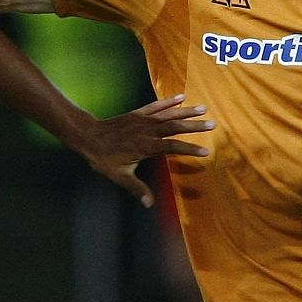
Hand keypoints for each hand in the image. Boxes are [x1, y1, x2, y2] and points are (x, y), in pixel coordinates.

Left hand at [77, 94, 213, 206]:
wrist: (89, 137)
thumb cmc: (104, 158)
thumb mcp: (120, 176)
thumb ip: (137, 189)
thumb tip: (149, 204)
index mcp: (146, 146)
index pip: (172, 146)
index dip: (189, 148)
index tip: (205, 151)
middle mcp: (147, 131)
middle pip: (175, 127)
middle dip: (194, 126)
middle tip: (213, 124)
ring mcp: (143, 120)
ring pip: (168, 114)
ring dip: (186, 111)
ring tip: (204, 108)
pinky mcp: (138, 113)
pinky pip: (156, 106)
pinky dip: (169, 101)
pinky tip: (181, 97)